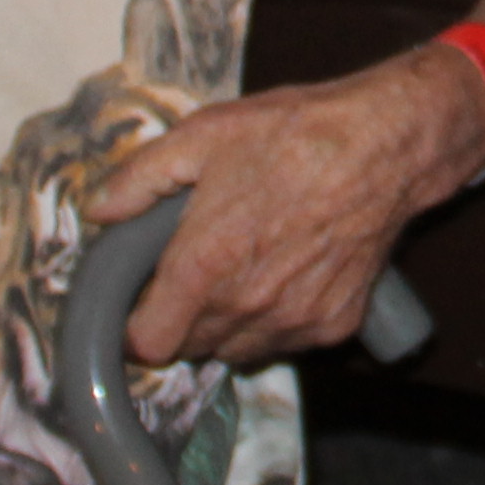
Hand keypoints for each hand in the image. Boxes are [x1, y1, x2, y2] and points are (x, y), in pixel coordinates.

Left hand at [85, 47, 478, 363]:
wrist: (385, 145)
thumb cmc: (293, 133)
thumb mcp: (203, 135)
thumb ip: (139, 179)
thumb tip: (99, 211)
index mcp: (204, 265)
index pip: (148, 342)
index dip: (137, 326)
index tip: (142, 302)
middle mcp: (246, 306)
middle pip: (191, 348)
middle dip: (182, 319)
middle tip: (194, 271)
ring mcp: (293, 321)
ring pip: (237, 351)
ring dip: (227, 326)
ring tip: (241, 272)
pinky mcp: (333, 325)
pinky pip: (286, 342)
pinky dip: (277, 321)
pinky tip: (286, 275)